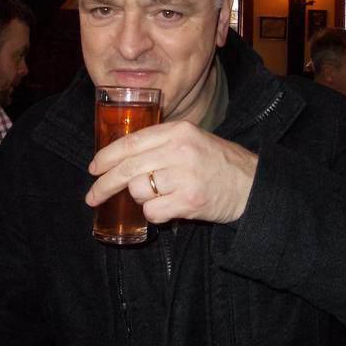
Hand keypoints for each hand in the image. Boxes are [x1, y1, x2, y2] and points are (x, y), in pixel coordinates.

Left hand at [85, 120, 257, 223]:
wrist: (252, 184)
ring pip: (138, 190)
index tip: (93, 168)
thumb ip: (161, 143)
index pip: (131, 142)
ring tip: (158, 196)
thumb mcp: (191, 140)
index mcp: (178, 130)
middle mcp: (180, 149)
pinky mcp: (189, 200)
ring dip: (140, 198)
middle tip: (93, 196)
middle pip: (127, 168)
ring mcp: (185, 175)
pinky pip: (153, 211)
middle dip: (104, 184)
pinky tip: (168, 208)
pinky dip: (154, 214)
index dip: (106, 156)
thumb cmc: (218, 163)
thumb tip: (120, 157)